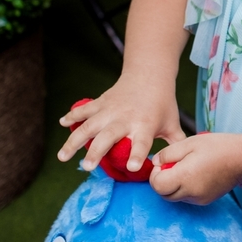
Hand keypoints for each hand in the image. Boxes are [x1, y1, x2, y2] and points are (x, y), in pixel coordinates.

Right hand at [57, 76, 183, 173]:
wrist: (150, 74)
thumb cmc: (163, 104)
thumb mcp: (173, 124)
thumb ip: (176, 145)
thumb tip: (179, 167)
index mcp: (145, 125)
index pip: (141, 142)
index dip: (137, 154)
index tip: (131, 167)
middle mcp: (126, 118)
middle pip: (109, 136)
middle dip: (97, 151)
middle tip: (87, 167)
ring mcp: (110, 110)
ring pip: (89, 126)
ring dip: (75, 141)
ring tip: (62, 157)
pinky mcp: (101, 102)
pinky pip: (84, 110)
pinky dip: (72, 116)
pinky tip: (61, 124)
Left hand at [150, 133, 241, 204]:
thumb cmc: (216, 147)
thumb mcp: (189, 143)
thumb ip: (168, 154)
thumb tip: (155, 162)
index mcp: (184, 177)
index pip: (157, 185)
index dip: (155, 174)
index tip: (162, 163)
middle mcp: (190, 192)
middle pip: (164, 194)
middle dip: (162, 181)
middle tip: (171, 165)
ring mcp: (198, 199)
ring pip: (175, 197)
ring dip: (173, 185)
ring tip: (185, 168)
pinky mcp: (205, 201)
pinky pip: (187, 198)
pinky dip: (184, 189)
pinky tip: (194, 175)